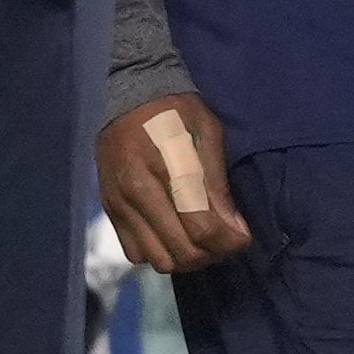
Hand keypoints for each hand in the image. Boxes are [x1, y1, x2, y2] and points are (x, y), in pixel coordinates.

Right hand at [99, 93, 250, 272]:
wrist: (128, 94)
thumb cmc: (176, 110)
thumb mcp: (207, 132)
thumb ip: (217, 183)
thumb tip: (235, 229)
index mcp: (165, 168)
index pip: (201, 228)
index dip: (230, 241)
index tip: (244, 237)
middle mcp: (137, 192)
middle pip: (181, 252)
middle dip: (212, 254)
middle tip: (226, 240)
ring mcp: (119, 204)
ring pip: (158, 259)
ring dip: (185, 258)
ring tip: (201, 241)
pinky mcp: (109, 209)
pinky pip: (135, 252)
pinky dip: (159, 252)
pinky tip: (173, 235)